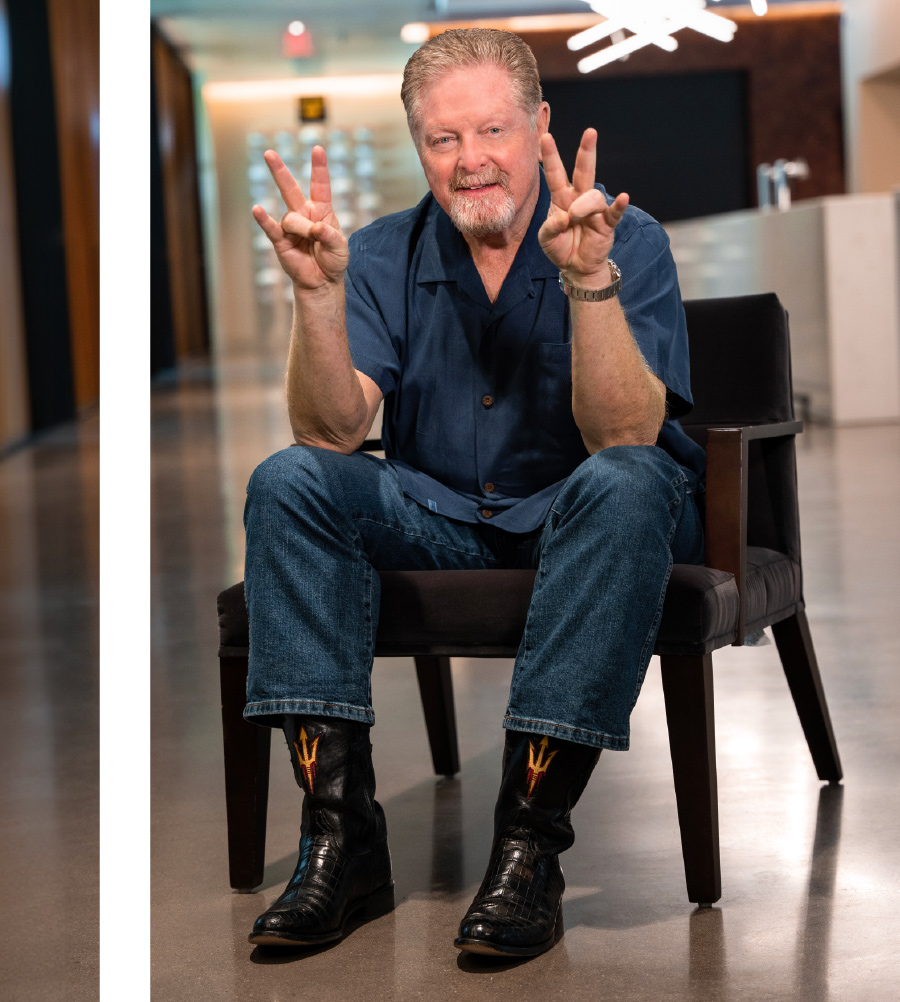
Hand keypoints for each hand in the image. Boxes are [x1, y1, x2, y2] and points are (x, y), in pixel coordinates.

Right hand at [251, 147, 348, 290]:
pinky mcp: (280, 241)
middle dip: (280, 171)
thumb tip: (315, 229)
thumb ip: (331, 236)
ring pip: (291, 218)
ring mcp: (291, 227)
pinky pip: (270, 228)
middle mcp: (304, 214)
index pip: (320, 186)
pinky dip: (264, 220)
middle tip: (269, 153)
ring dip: (303, 229)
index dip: (319, 168)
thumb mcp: (341, 248)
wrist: (322, 282)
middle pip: (290, 189)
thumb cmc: (333, 260)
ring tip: (312, 241)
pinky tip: (257, 210)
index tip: (317, 149)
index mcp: (321, 210)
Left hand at [538, 129, 628, 286]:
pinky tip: (623, 197)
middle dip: (586, 151)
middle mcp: (578, 199)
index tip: (546, 136)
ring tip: (574, 219)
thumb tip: (564, 217)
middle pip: (583, 171)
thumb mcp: (546, 239)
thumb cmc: (560, 247)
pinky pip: (614, 211)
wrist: (575, 267)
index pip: (555, 173)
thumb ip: (550, 227)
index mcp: (561, 198)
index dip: (551, 156)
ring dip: (582, 207)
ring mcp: (594, 210)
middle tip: (590, 132)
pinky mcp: (606, 223)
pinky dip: (619, 205)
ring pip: (593, 196)